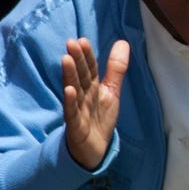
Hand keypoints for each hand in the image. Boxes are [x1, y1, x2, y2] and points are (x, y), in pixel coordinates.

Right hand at [61, 38, 127, 170]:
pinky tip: (68, 90)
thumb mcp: (111, 91)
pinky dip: (70, 102)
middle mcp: (83, 96)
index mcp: (92, 87)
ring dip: (69, 76)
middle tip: (72, 43)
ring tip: (66, 59)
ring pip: (74, 91)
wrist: (94, 149)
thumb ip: (116, 69)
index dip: (87, 55)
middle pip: (80, 76)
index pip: (89, 68)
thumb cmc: (100, 117)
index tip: (82, 40)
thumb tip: (122, 41)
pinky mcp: (76, 126)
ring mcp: (78, 110)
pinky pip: (72, 113)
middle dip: (76, 60)